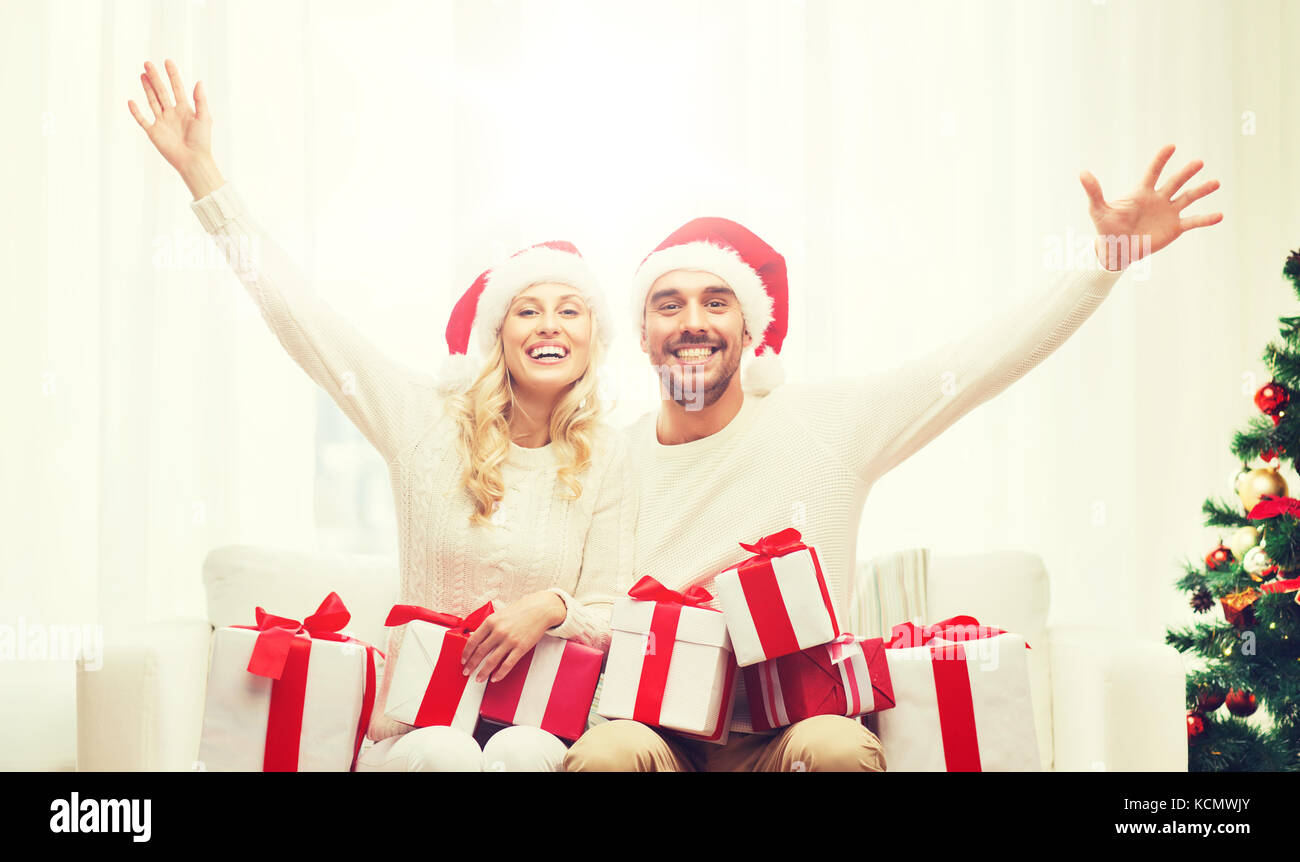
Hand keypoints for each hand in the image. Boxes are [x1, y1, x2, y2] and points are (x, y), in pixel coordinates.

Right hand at [128, 59, 223, 197]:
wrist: (193, 160)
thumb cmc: (202, 141)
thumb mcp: (204, 118)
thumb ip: (200, 100)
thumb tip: (199, 82)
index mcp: (185, 109)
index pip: (177, 88)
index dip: (173, 75)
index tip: (167, 62)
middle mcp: (172, 113)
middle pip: (161, 91)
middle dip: (155, 77)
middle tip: (148, 63)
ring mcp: (162, 122)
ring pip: (152, 101)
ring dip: (147, 88)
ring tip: (142, 74)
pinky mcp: (154, 132)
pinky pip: (142, 119)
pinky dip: (136, 111)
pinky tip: (131, 101)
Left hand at [459, 591, 566, 683]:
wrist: (540, 610)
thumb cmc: (521, 610)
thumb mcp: (500, 614)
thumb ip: (489, 626)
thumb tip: (478, 639)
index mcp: (491, 621)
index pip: (473, 640)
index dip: (466, 653)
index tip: (463, 660)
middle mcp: (498, 631)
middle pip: (480, 652)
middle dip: (471, 665)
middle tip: (466, 672)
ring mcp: (509, 640)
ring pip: (491, 661)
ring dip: (483, 672)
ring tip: (478, 678)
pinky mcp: (520, 648)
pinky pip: (507, 664)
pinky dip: (499, 673)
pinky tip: (495, 678)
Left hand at [1079, 144, 1222, 270]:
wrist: (1117, 249)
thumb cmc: (1107, 228)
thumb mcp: (1099, 210)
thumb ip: (1094, 191)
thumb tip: (1081, 173)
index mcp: (1142, 191)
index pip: (1153, 171)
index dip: (1161, 159)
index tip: (1171, 146)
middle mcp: (1159, 198)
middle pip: (1175, 181)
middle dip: (1186, 172)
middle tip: (1198, 162)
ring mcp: (1169, 212)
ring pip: (1188, 197)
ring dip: (1202, 190)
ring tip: (1216, 183)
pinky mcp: (1175, 227)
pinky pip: (1193, 221)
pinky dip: (1206, 219)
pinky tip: (1220, 215)